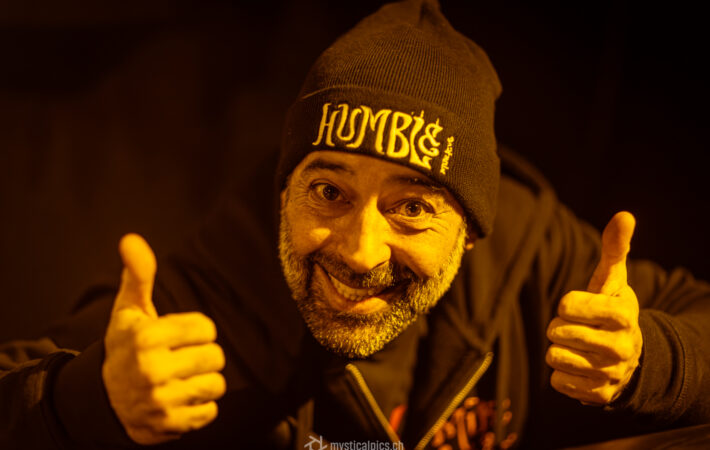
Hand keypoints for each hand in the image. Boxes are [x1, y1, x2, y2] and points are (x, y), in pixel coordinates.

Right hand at [102, 234, 225, 444]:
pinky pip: (210, 411)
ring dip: (204, 381)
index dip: (197, 331)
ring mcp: (160, 400)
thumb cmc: (125, 346)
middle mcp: (151, 370)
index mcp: (145, 338)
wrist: (102, 400)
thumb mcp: (128, 311)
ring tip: (182, 378)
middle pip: (215, 356)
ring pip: (216, 384)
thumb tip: (131, 239)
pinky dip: (200, 406)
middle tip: (182, 359)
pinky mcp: (169, 424)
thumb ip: (138, 275)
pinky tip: (181, 398)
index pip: (206, 328)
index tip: (179, 336)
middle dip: (203, 356)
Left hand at [546, 211, 642, 404]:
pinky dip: (561, 373)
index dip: (567, 304)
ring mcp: (611, 374)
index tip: (576, 305)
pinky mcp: (598, 395)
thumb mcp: (612, 278)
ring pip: (555, 357)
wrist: (628, 356)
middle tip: (576, 327)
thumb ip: (615, 248)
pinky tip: (578, 366)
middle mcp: (621, 347)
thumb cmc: (610, 308)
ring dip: (559, 350)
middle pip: (558, 332)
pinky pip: (557, 381)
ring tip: (577, 346)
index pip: (569, 306)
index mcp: (623, 315)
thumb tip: (625, 215)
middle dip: (559, 327)